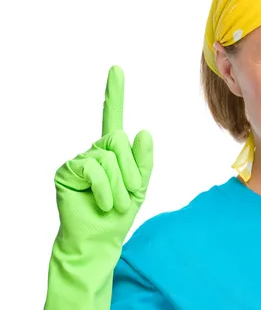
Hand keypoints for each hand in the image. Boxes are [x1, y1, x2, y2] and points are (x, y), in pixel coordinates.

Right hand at [34, 65, 152, 309]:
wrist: (98, 241)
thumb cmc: (118, 215)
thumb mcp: (139, 187)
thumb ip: (143, 161)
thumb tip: (143, 130)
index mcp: (113, 153)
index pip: (113, 118)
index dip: (114, 94)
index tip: (116, 69)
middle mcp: (95, 151)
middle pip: (118, 140)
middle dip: (130, 171)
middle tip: (125, 196)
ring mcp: (80, 160)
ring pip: (109, 156)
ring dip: (118, 185)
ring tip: (112, 204)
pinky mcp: (68, 171)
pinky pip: (96, 168)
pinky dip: (104, 189)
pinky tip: (101, 203)